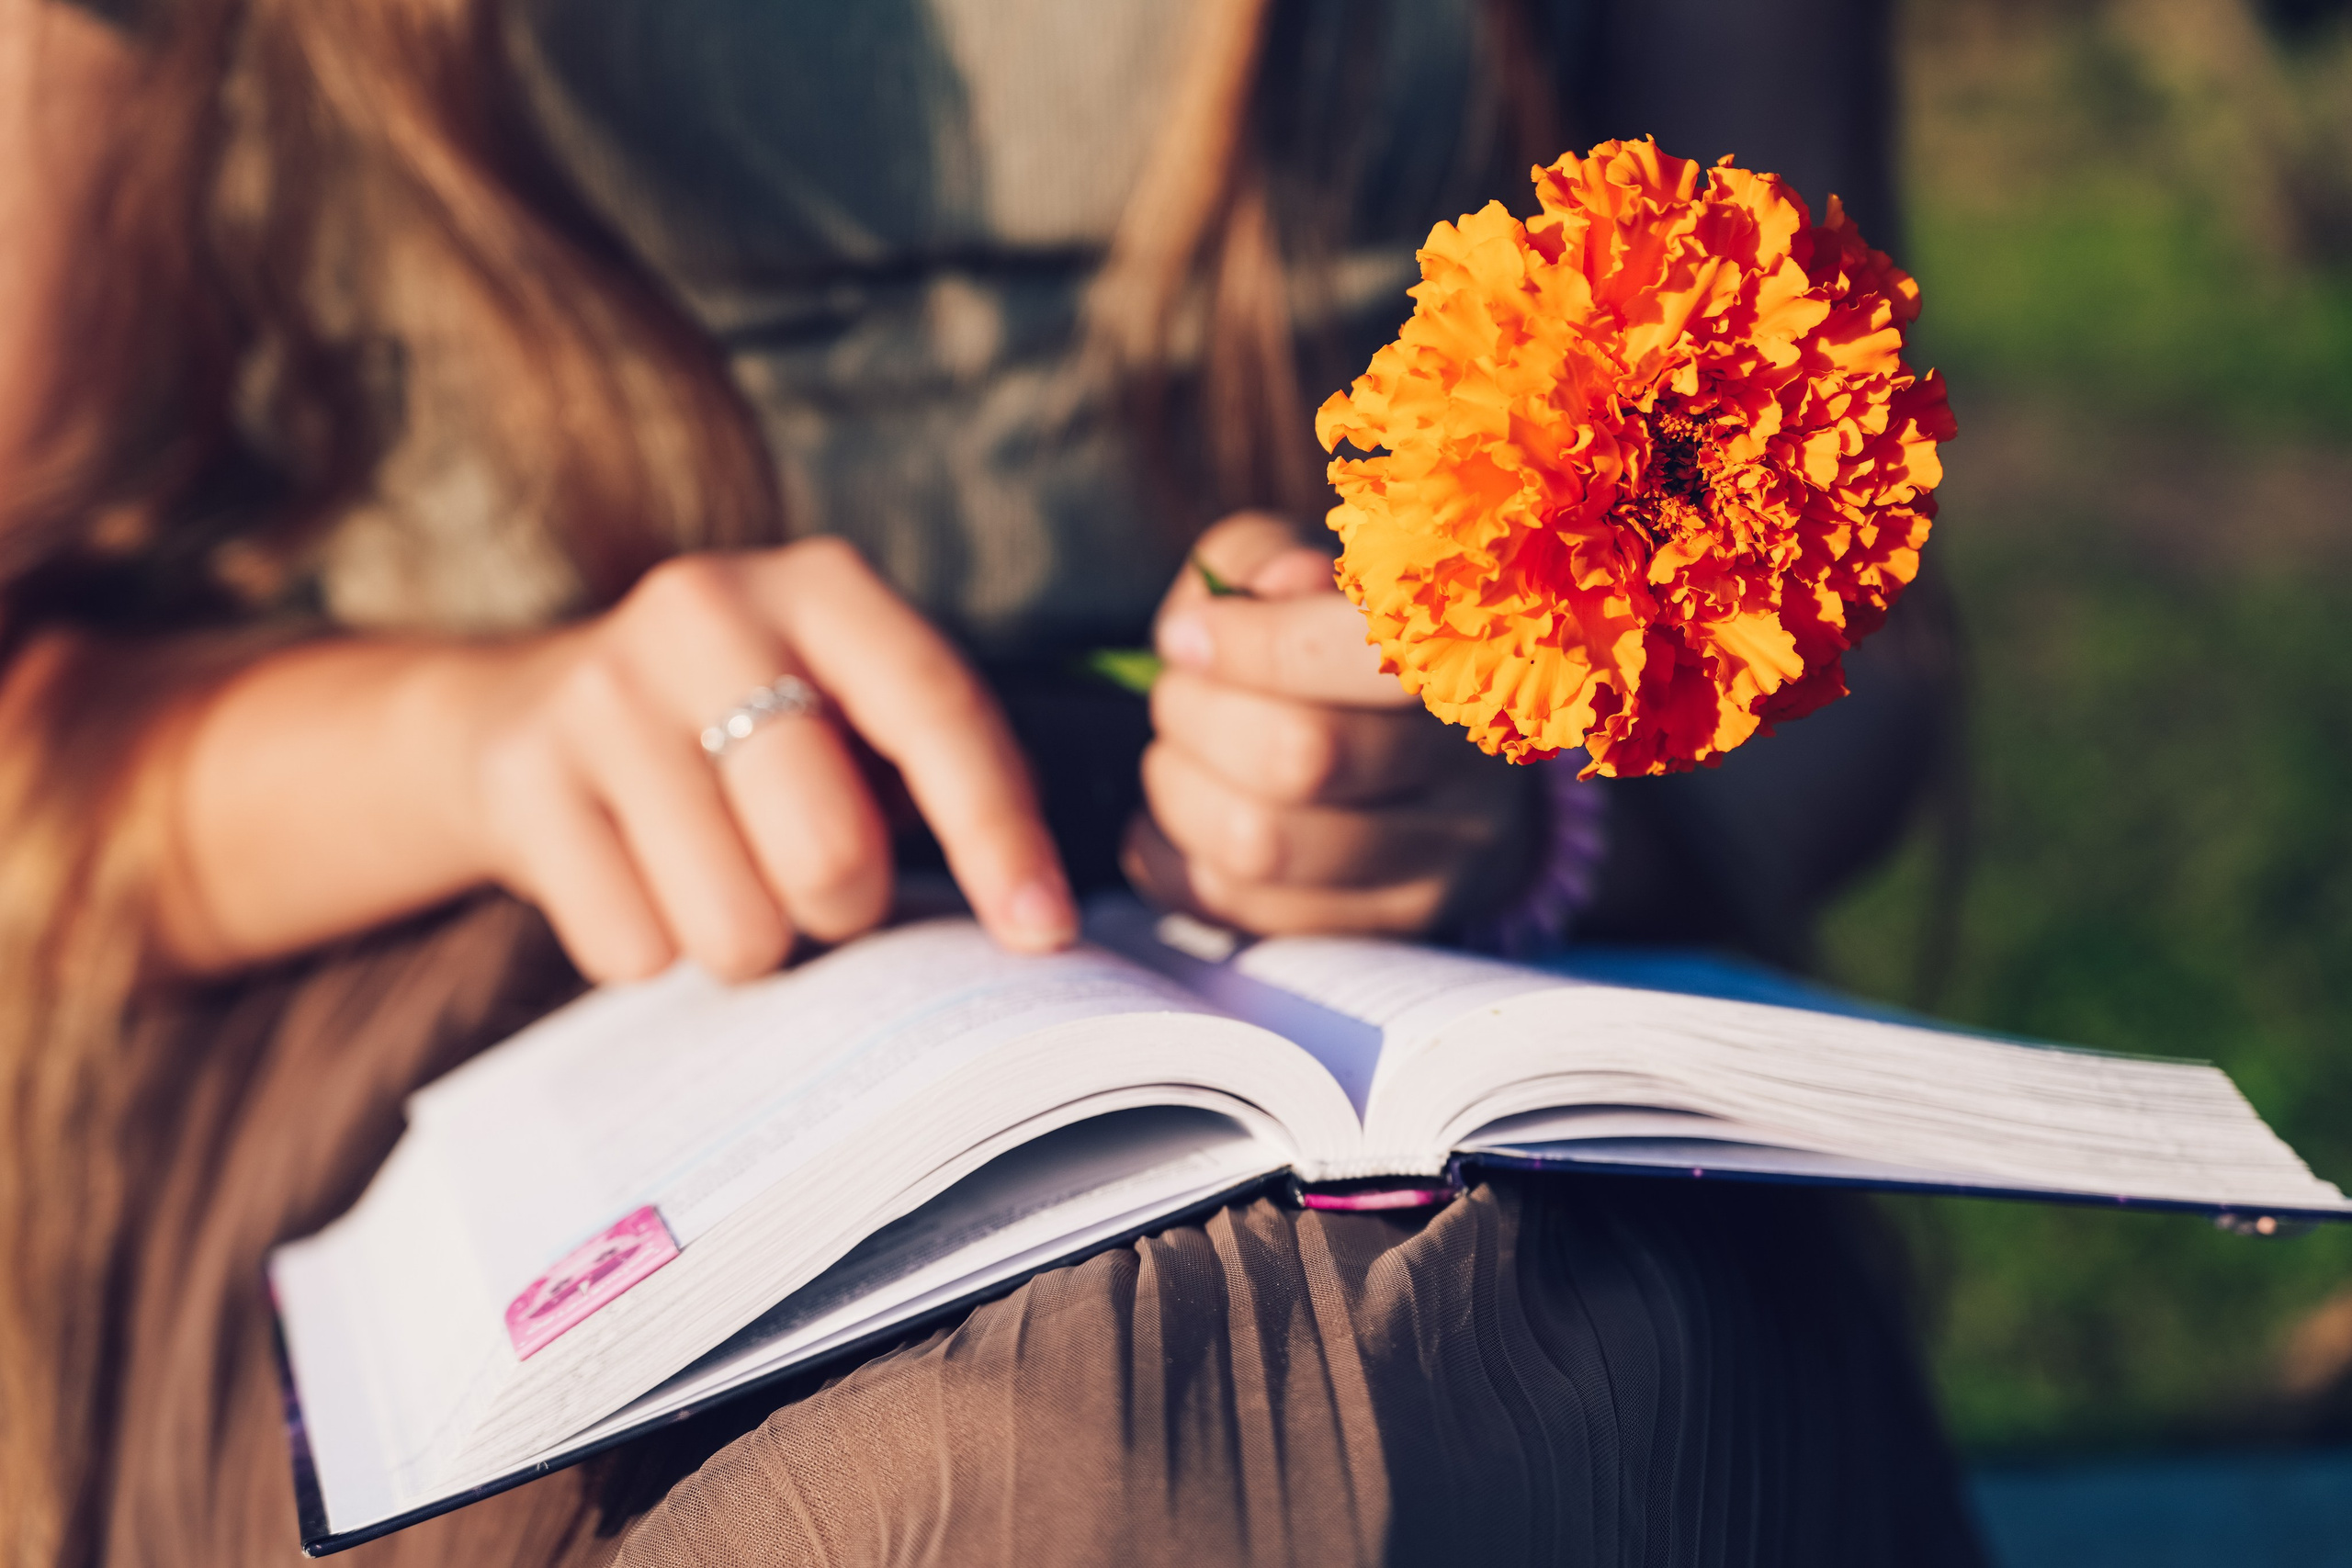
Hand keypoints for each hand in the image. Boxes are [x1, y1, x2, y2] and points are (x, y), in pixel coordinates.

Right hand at [452, 539, 1073, 980]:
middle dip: (845, 907)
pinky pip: (636, 951)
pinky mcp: (523, 779)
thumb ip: (935, 770)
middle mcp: (709, 612)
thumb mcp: (843, 705)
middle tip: (820, 883)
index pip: (935, 712)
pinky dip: (656, 947)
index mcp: (820, 590)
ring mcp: (603, 692)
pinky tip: (638, 877)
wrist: (516, 716)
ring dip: (751, 940)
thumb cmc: (739, 730)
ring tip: (723, 875)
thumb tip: (1035, 915)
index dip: (998, 833)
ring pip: (737, 926)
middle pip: (831, 851)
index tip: (1042, 929)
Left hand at [1121, 514, 1538, 935]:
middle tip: (1174, 695)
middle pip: (1300, 758)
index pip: (1367, 652)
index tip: (1186, 637)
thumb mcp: (1310, 569)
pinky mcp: (1393, 923)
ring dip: (1178, 794)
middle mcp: (1471, 756)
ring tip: (1175, 758)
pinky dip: (1175, 860)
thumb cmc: (1350, 639)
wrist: (1453, 756)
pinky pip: (1246, 908)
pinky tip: (1177, 819)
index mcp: (1466, 645)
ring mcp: (1443, 853)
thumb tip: (1272, 586)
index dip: (1250, 645)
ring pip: (1262, 847)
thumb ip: (1274, 559)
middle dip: (1195, 719)